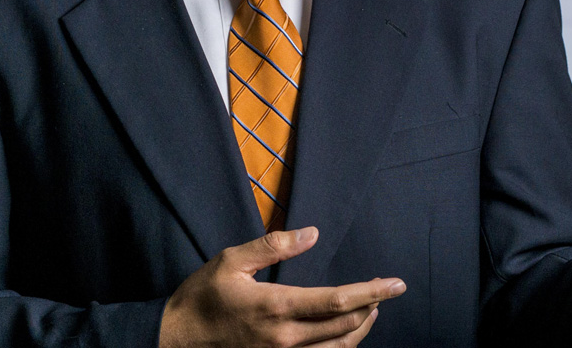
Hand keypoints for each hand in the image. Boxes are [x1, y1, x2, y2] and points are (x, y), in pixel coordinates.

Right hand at [158, 227, 405, 347]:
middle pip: (345, 328)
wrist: (174, 341)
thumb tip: (312, 234)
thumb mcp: (232, 261)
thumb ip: (273, 246)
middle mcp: (285, 339)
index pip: (338, 301)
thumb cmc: (201, 297)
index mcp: (277, 307)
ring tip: (370, 311)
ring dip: (360, 331)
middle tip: (384, 291)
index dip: (372, 292)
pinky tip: (343, 336)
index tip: (397, 283)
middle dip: (371, 308)